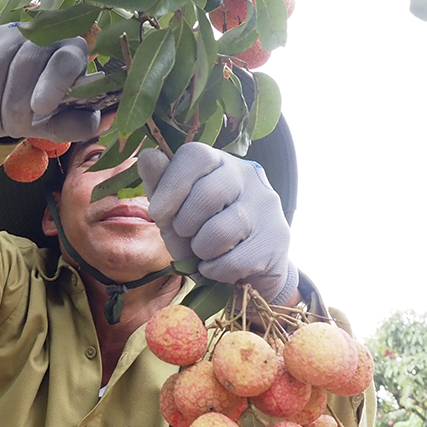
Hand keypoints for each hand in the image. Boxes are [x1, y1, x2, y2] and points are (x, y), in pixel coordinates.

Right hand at [0, 25, 99, 141]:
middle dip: (14, 108)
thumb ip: (78, 123)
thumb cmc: (47, 102)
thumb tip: (90, 124)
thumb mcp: (65, 117)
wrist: (14, 83)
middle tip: (14, 130)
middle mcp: (39, 33)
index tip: (41, 108)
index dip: (53, 82)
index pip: (64, 60)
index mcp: (72, 49)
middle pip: (23, 66)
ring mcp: (5, 34)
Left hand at [135, 142, 297, 302]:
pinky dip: (217, 271)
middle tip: (187, 235)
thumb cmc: (202, 235)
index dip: (171, 185)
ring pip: (221, 231)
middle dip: (185, 224)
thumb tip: (148, 156)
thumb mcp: (174, 212)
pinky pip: (235, 261)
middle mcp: (248, 176)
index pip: (196, 155)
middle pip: (208, 194)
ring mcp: (267, 206)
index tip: (158, 212)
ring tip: (206, 252)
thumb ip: (160, 186)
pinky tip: (221, 267)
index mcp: (219, 162)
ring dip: (201, 251)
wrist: (246, 271)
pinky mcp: (278, 238)